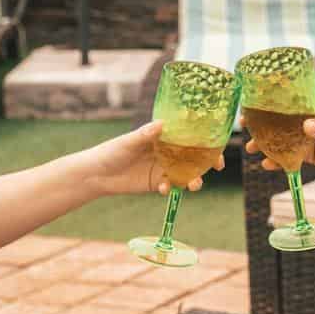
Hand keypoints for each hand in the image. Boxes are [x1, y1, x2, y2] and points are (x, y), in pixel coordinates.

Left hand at [85, 120, 224, 195]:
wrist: (97, 174)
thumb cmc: (112, 151)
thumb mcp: (129, 142)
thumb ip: (145, 135)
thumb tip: (162, 124)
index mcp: (162, 136)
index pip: (188, 136)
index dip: (204, 139)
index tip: (217, 144)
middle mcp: (166, 151)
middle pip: (193, 155)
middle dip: (207, 162)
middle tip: (217, 167)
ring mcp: (163, 168)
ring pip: (186, 173)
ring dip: (194, 179)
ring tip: (194, 185)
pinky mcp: (157, 183)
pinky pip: (172, 186)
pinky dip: (172, 188)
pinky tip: (163, 189)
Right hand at [245, 95, 314, 178]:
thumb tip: (307, 127)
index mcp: (312, 104)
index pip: (287, 98)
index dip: (268, 100)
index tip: (252, 102)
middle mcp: (303, 118)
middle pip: (277, 118)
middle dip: (259, 122)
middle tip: (244, 125)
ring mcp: (301, 136)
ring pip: (278, 138)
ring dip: (264, 143)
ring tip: (251, 148)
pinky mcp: (303, 153)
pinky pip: (285, 156)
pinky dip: (276, 160)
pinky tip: (267, 164)